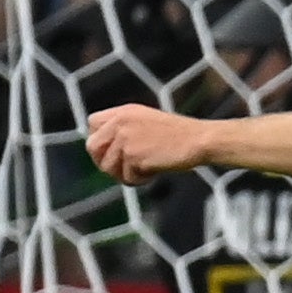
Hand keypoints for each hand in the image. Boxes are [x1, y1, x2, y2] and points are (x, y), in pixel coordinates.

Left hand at [83, 105, 211, 182]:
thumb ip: (124, 129)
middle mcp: (120, 123)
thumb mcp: (147, 121)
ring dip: (125, 174)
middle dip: (105, 161)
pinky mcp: (133, 156)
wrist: (199, 140)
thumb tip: (103, 153)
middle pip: (92, 147)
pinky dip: (140, 180)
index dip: (99, 140)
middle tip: (123, 168)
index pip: (92, 123)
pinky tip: (155, 171)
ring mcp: (125, 139)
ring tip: (145, 170)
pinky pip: (127, 178)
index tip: (113, 151)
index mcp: (124, 112)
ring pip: (108, 167)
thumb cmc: (180, 136)